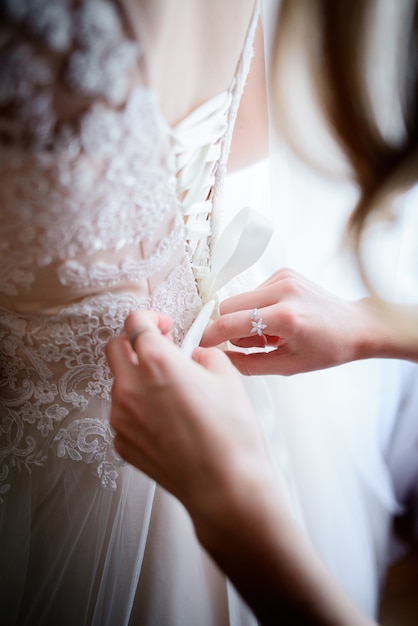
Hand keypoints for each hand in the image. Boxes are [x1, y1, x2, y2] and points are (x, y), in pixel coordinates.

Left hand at [105, 310, 271, 522]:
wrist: (225, 486)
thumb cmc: (231, 434)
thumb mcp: (227, 377)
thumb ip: (203, 355)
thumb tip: (192, 356)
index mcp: (157, 362)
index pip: (135, 322)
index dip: (150, 318)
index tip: (163, 326)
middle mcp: (130, 388)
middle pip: (114, 348)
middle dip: (134, 343)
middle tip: (160, 351)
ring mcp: (121, 417)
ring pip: (119, 383)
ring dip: (137, 378)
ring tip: (170, 393)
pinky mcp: (122, 442)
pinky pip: (123, 413)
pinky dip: (139, 408)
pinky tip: (167, 421)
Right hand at [201, 268, 382, 375]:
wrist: (355, 325)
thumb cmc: (327, 349)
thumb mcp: (287, 366)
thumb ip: (248, 364)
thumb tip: (219, 359)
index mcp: (286, 317)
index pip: (232, 323)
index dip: (211, 335)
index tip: (200, 344)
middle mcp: (284, 290)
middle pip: (229, 306)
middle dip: (231, 327)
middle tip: (253, 344)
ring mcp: (284, 277)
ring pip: (240, 299)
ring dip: (246, 318)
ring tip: (272, 333)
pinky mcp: (284, 271)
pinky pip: (254, 292)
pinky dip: (258, 308)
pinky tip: (278, 319)